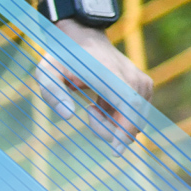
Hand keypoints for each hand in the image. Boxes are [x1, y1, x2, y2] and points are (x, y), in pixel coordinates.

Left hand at [36, 22, 153, 151]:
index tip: (116, 151)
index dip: (126, 129)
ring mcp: (141, 80)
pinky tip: (102, 104)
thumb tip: (69, 116)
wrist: (85, 39)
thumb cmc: (63, 58)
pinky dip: (120, 116)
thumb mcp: (47, 73)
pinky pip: (138, 112)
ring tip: (92, 107)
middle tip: (88, 113)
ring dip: (114, 122)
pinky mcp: (144, 84)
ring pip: (137, 117)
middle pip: (133, 116)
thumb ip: (53, 93)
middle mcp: (131, 76)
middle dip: (111, 129)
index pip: (129, 104)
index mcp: (109, 73)